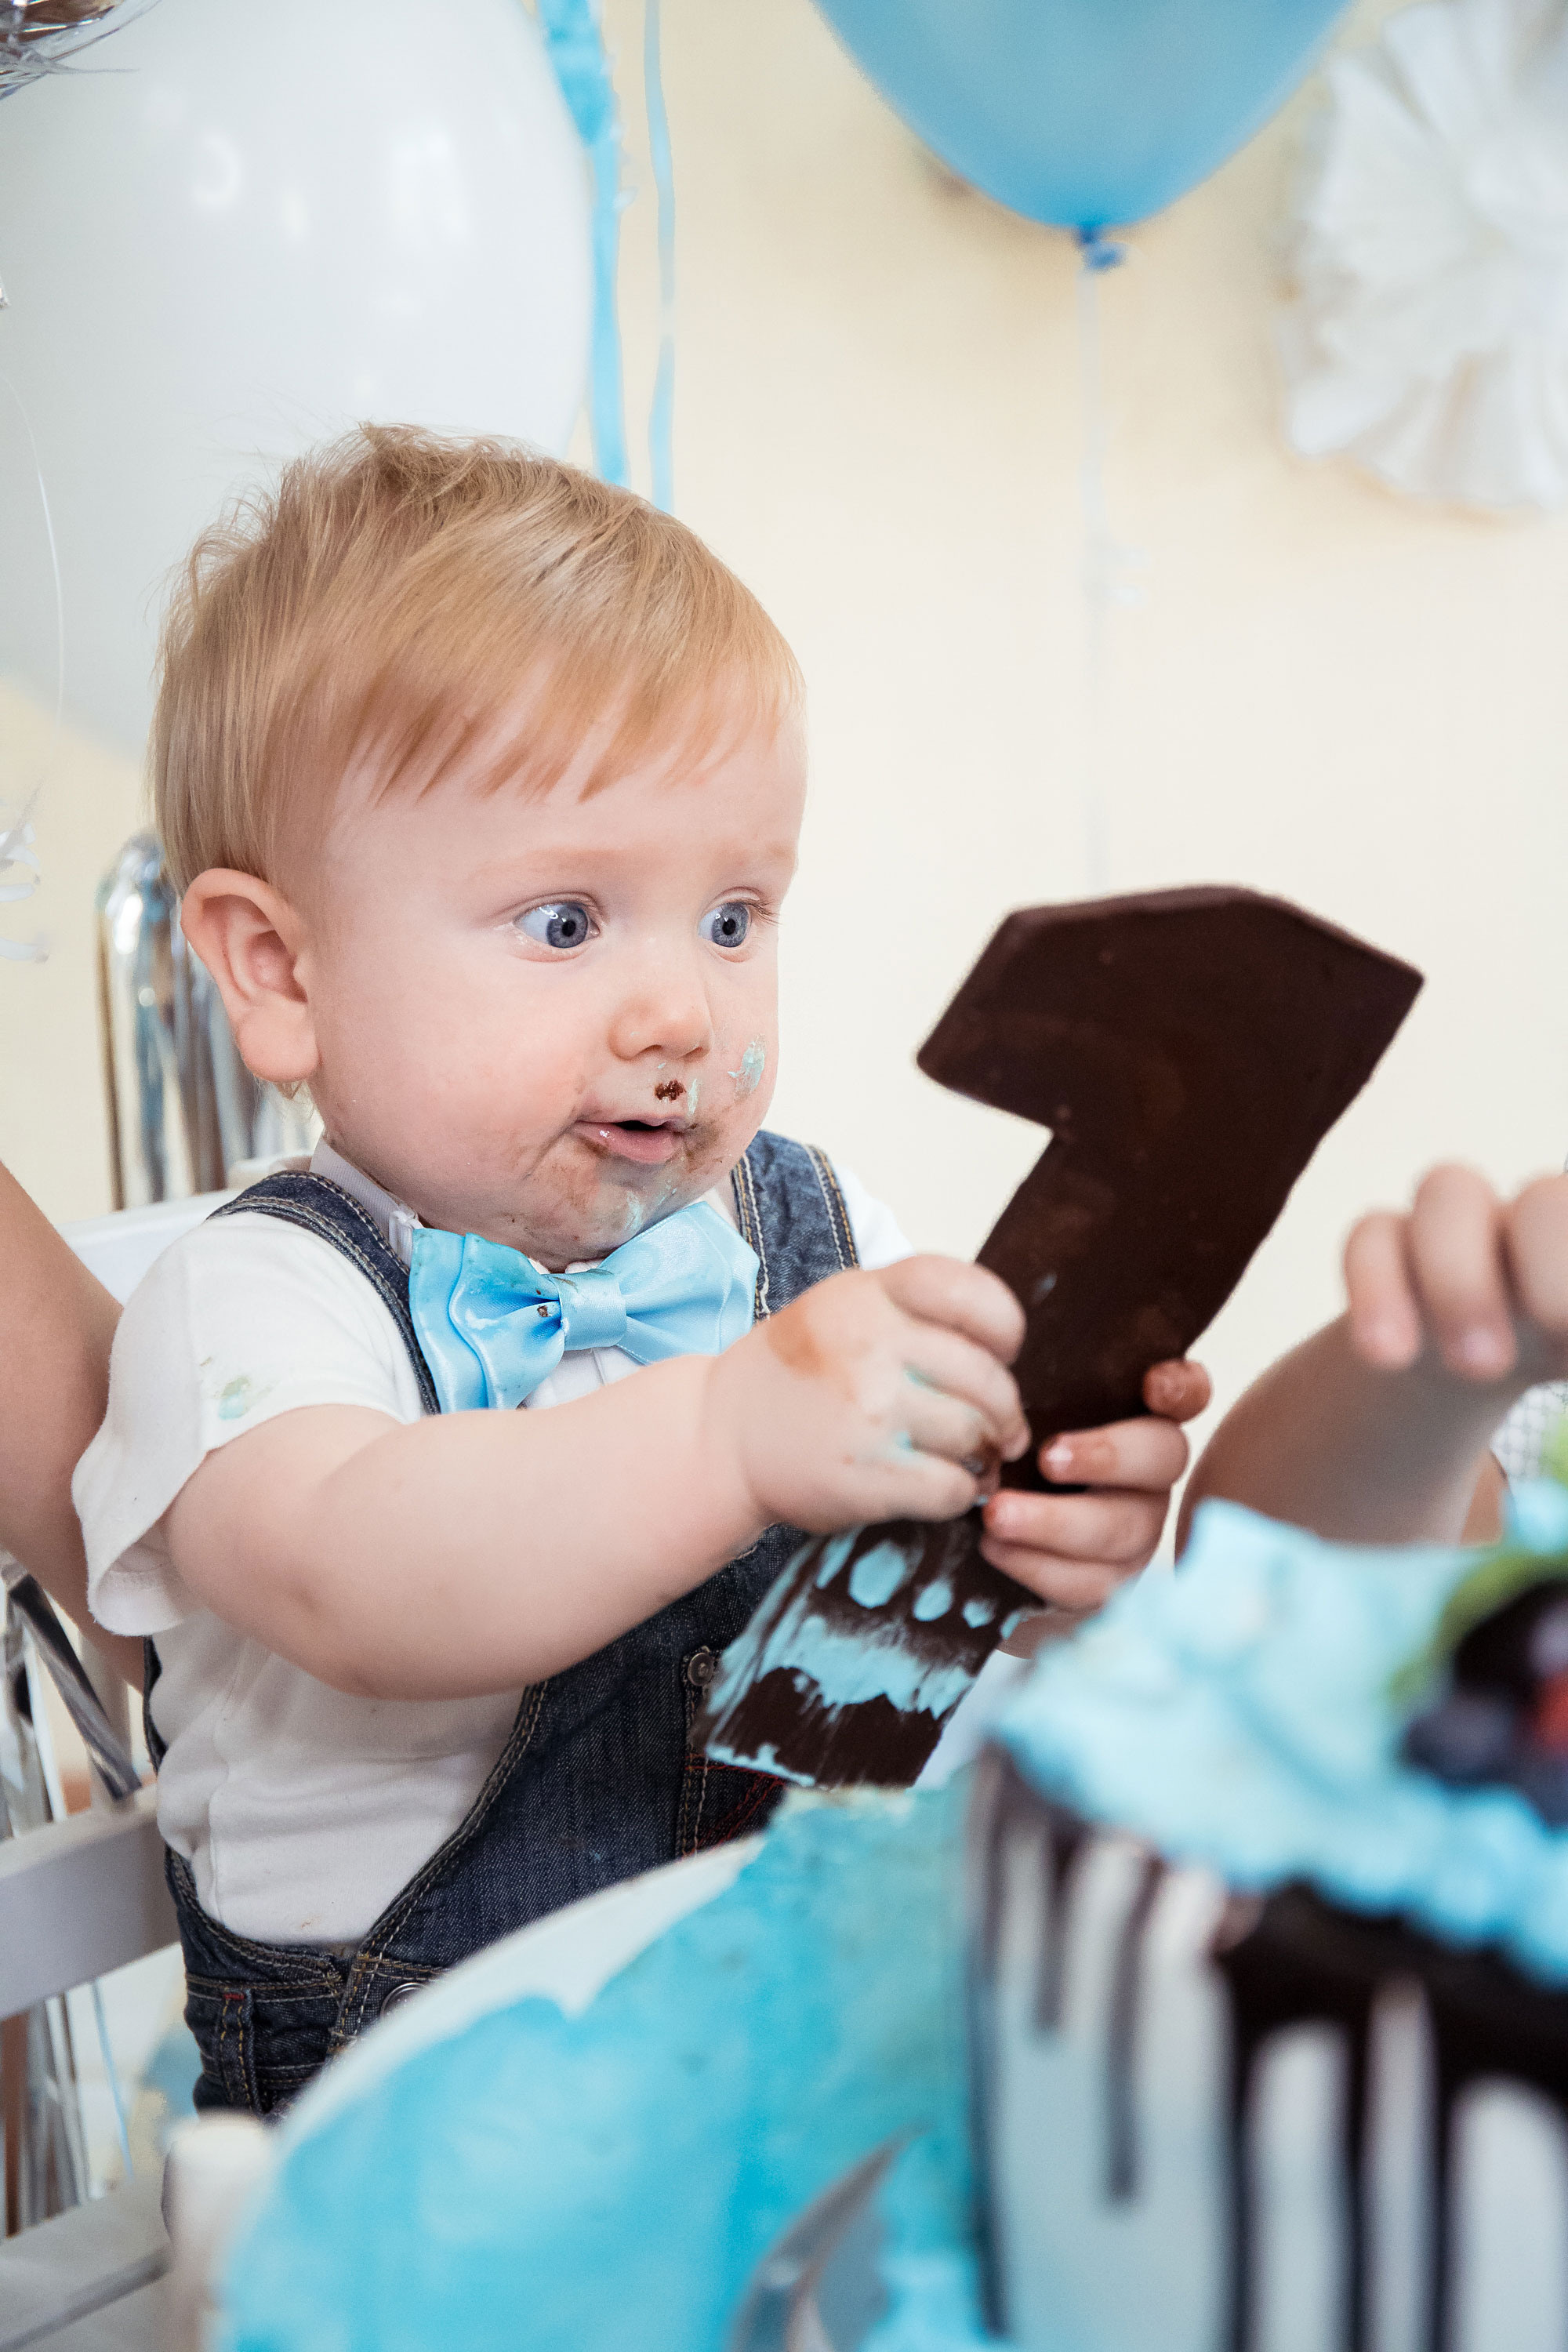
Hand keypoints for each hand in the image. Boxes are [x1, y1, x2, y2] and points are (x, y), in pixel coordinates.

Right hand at [709, 1256, 1029, 1535]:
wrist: (722, 1438)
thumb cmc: (799, 1375)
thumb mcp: (844, 1309)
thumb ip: (914, 1313)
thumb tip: (1004, 1355)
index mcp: (868, 1294)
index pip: (969, 1293)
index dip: (1004, 1327)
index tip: (1000, 1352)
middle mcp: (868, 1345)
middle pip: (985, 1376)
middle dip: (1003, 1410)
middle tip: (999, 1428)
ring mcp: (867, 1410)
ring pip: (973, 1434)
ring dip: (983, 1455)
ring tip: (972, 1459)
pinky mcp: (866, 1474)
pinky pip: (952, 1487)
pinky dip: (960, 1494)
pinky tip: (943, 1487)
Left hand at [978, 1358, 1211, 1621]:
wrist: (981, 1535)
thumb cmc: (1002, 1449)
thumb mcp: (1009, 1405)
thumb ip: (1021, 1373)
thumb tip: (993, 1324)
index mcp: (1134, 1414)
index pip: (1186, 1391)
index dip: (1181, 1387)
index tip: (1153, 1384)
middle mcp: (1149, 1471)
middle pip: (1162, 1457)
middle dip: (1107, 1456)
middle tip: (1048, 1456)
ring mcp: (1136, 1528)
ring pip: (1123, 1529)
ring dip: (1055, 1522)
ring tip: (996, 1514)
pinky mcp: (1109, 1582)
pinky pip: (1090, 1583)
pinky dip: (1037, 1566)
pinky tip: (994, 1548)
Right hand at [1344, 1167, 1567, 1388]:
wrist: (1474, 1356)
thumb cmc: (1559, 1344)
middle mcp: (1536, 1214)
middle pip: (1546, 1200)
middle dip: (1552, 1263)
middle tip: (1553, 1329)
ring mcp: (1457, 1219)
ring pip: (1448, 1195)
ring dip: (1461, 1281)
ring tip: (1478, 1369)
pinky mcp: (1382, 1241)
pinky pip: (1368, 1238)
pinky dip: (1376, 1292)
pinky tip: (1390, 1355)